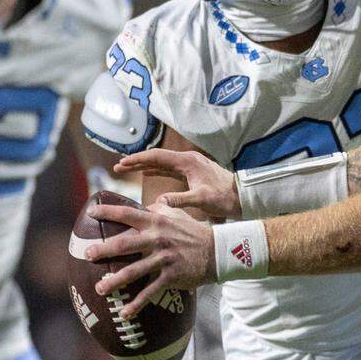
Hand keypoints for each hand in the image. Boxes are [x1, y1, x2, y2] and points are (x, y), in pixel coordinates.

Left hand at [86, 200, 214, 317]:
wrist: (217, 251)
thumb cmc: (194, 231)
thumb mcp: (177, 214)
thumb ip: (159, 208)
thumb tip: (145, 204)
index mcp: (156, 222)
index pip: (128, 214)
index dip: (108, 212)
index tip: (90, 214)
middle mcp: (157, 239)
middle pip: (125, 244)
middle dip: (103, 249)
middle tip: (87, 254)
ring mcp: (163, 258)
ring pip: (134, 271)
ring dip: (115, 281)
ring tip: (99, 288)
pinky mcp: (171, 276)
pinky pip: (150, 292)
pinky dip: (137, 304)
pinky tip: (124, 313)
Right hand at [115, 148, 240, 218]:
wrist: (242, 196)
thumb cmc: (224, 197)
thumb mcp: (202, 199)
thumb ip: (180, 200)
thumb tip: (159, 202)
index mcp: (188, 162)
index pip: (157, 157)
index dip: (138, 160)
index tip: (122, 164)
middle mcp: (187, 160)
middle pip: (157, 158)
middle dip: (137, 161)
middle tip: (118, 167)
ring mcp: (190, 165)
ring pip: (162, 163)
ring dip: (145, 166)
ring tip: (127, 169)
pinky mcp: (192, 173)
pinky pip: (169, 169)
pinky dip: (156, 171)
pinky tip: (147, 174)